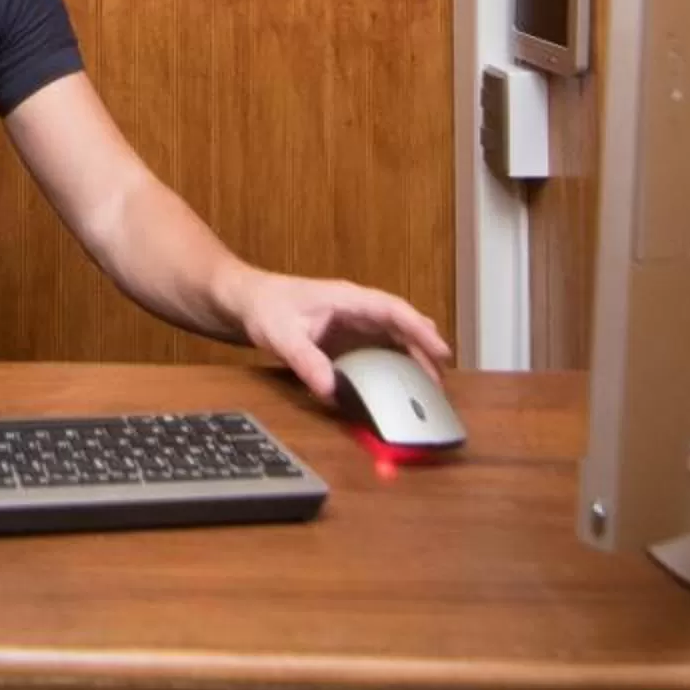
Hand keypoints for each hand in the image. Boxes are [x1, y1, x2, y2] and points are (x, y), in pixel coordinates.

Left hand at [228, 268, 453, 401]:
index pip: (393, 310)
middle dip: (425, 348)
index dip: (419, 330)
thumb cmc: (265, 308)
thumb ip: (306, 361)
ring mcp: (353, 323)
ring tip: (431, 386)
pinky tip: (400, 385)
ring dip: (413, 357)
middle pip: (401, 324)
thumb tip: (332, 391)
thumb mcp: (282, 335)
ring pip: (393, 337)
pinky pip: (378, 349)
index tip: (441, 351)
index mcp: (348, 299)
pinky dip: (393, 364)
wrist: (247, 302)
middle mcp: (357, 309)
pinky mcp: (346, 338)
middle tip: (442, 378)